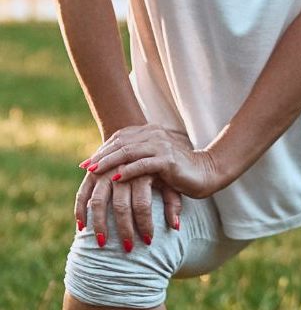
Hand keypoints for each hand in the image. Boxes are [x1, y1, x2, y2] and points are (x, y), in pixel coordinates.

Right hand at [74, 169, 182, 248]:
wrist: (143, 141)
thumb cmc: (160, 168)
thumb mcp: (170, 181)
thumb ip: (173, 202)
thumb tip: (176, 226)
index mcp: (143, 172)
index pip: (143, 204)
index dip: (145, 224)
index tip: (148, 241)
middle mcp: (122, 171)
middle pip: (120, 205)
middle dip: (124, 229)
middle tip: (128, 248)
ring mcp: (104, 171)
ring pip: (98, 201)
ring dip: (99, 224)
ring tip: (102, 244)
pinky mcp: (91, 173)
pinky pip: (82, 194)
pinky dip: (80, 210)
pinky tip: (82, 228)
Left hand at [81, 124, 222, 199]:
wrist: (206, 174)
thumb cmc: (179, 170)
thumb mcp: (155, 161)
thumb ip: (137, 158)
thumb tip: (112, 166)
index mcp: (150, 131)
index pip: (120, 138)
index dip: (102, 150)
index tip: (87, 163)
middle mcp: (155, 134)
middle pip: (120, 143)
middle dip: (101, 156)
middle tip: (86, 168)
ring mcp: (161, 145)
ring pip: (128, 152)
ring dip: (108, 162)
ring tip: (94, 172)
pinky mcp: (168, 159)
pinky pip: (142, 164)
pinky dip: (127, 171)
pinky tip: (115, 178)